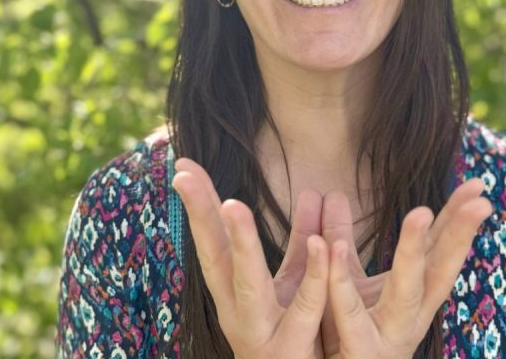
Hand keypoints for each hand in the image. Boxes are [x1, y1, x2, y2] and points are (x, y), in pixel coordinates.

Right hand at [173, 158, 328, 358]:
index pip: (212, 243)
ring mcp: (263, 334)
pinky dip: (314, 277)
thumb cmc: (299, 339)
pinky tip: (322, 243)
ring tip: (231, 205)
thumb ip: (307, 243)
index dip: (198, 207)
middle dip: (200, 218)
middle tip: (183, 180)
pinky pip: (304, 310)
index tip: (182, 166)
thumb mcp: (298, 286)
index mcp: (237, 295)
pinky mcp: (294, 353)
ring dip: (242, 244)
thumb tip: (315, 193)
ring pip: (250, 285)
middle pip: (215, 259)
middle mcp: (241, 313)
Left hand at [321, 180, 492, 358]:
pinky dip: (342, 283)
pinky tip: (333, 248)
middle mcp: (410, 317)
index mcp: (414, 296)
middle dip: (458, 235)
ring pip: (404, 292)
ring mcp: (388, 336)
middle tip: (479, 203)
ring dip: (412, 251)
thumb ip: (339, 239)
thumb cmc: (341, 334)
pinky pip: (350, 316)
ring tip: (419, 213)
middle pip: (440, 270)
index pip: (441, 251)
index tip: (477, 185)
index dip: (458, 220)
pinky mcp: (359, 352)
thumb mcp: (344, 280)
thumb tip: (333, 195)